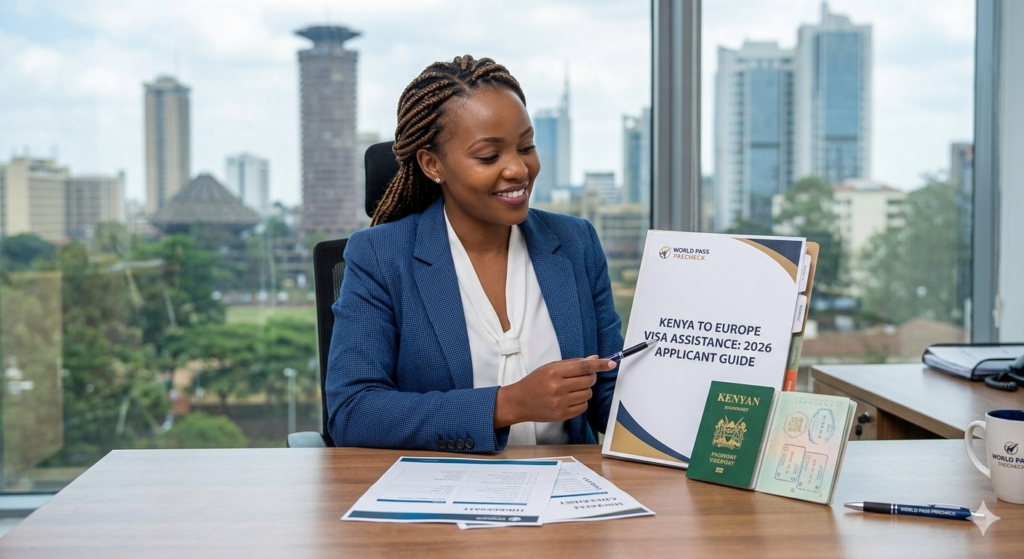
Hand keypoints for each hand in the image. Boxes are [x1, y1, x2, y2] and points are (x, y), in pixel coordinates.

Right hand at [493, 356, 615, 427]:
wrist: (519, 402)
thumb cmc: (534, 382)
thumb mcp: (550, 367)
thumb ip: (572, 363)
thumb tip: (594, 359)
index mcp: (554, 372)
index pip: (583, 366)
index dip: (599, 364)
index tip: (611, 363)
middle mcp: (558, 387)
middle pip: (589, 381)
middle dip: (590, 378)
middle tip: (581, 377)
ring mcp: (560, 403)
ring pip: (588, 394)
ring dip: (584, 390)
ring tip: (571, 389)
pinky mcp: (562, 415)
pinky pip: (583, 407)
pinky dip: (581, 402)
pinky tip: (570, 399)